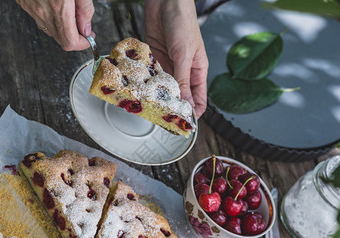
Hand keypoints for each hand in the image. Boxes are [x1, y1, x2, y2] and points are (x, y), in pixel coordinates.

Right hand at [15, 0, 94, 50]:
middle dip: (74, 38)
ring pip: (48, 29)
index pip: (70, 42)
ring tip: (70, 15)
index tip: (89, 39)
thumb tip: (86, 29)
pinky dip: (49, 17)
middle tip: (83, 29)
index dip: (82, 44)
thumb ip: (85, 9)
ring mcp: (31, 8)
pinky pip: (38, 17)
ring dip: (61, 28)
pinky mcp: (23, 2)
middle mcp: (42, 11)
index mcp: (58, 8)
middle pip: (60, 39)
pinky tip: (55, 5)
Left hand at [145, 0, 208, 117]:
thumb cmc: (183, 22)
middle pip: (178, 95)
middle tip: (161, 117)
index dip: (193, 112)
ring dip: (156, 94)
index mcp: (197, 71)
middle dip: (171, 106)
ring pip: (162, 87)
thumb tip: (185, 102)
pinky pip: (150, 74)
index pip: (198, 98)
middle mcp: (182, 70)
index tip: (184, 124)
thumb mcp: (184, 54)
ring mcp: (167, 65)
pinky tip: (140, 88)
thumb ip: (183, 79)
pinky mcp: (154, 58)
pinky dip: (146, 81)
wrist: (166, 1)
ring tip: (148, 105)